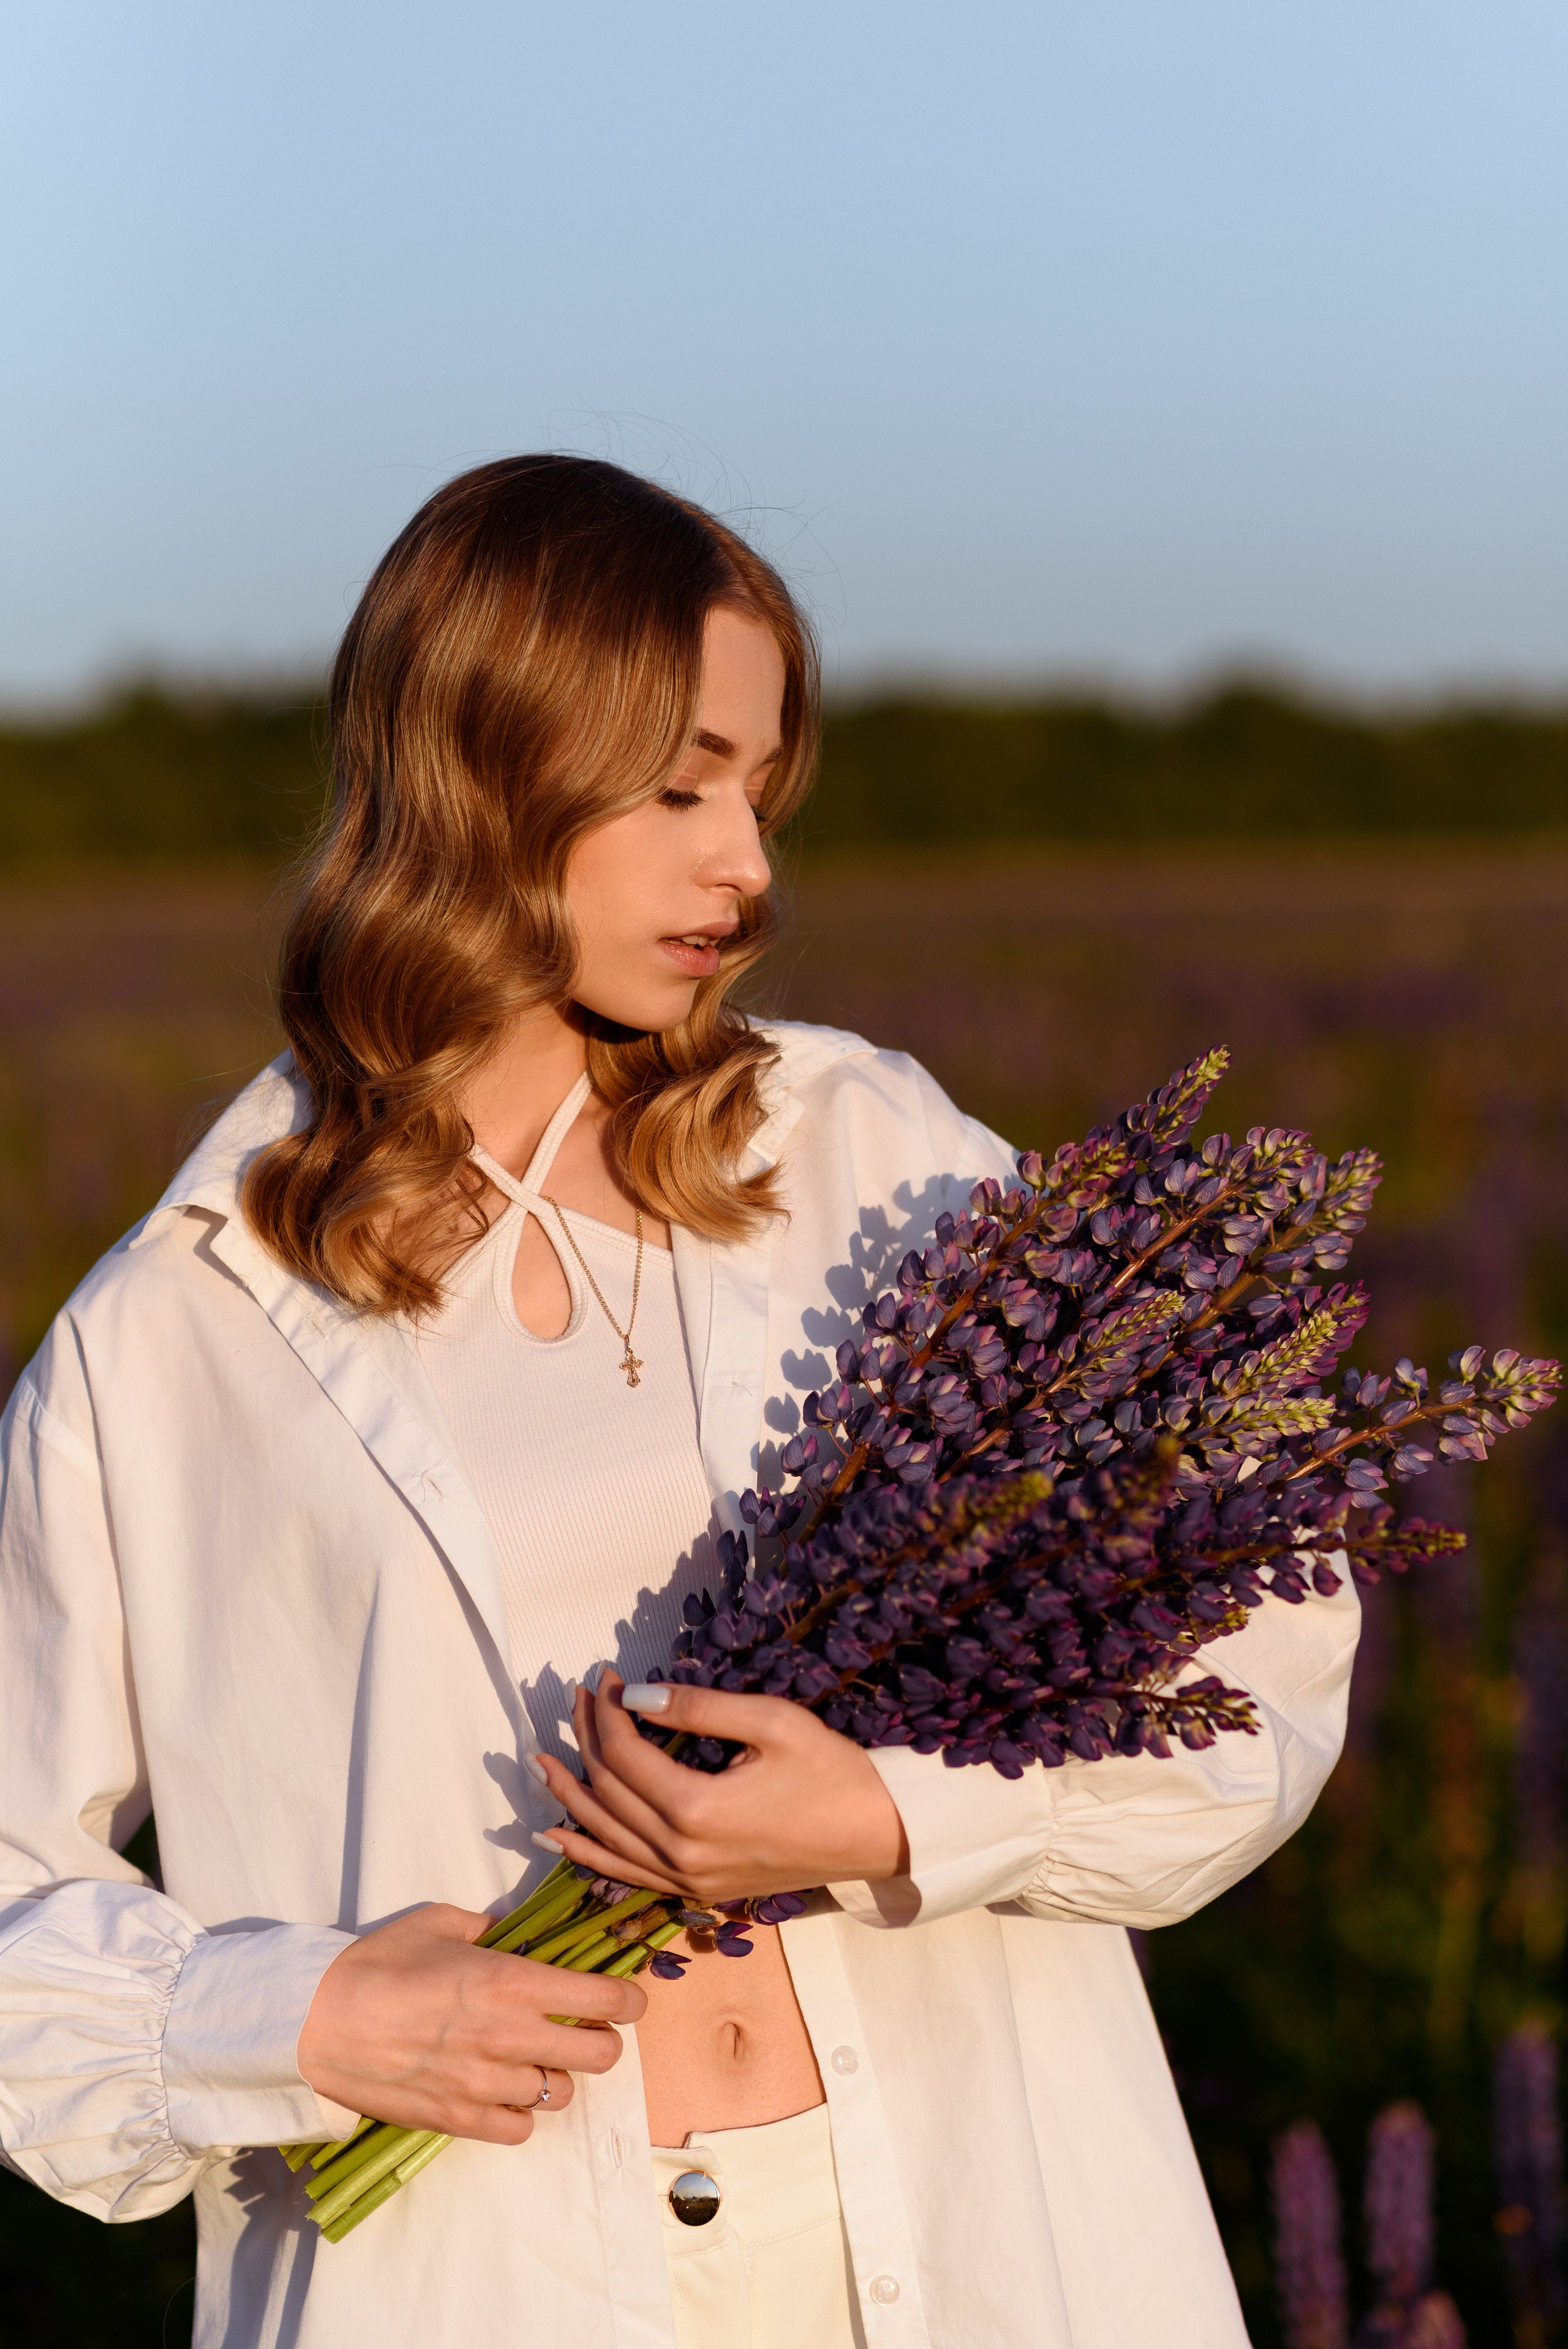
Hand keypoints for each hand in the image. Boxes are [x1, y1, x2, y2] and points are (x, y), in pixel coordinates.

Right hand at [297, 1901, 645, 2143]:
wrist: (317, 2022)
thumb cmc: (378, 1964)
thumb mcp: (440, 1921)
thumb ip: (488, 1926)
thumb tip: (511, 1932)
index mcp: (510, 1981)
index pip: (603, 1998)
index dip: (630, 1999)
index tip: (631, 1999)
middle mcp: (510, 2036)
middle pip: (601, 2054)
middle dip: (604, 2040)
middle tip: (584, 2028)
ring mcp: (486, 2083)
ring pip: (562, 2094)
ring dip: (556, 2075)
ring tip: (531, 2058)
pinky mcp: (460, 2119)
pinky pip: (521, 2130)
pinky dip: (521, 2113)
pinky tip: (502, 2090)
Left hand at [531, 1673, 910, 1903]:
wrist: (875, 1836)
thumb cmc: (832, 1772)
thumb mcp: (772, 1722)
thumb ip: (699, 1708)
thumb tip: (636, 1695)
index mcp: (697, 1810)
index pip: (625, 1755)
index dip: (606, 1711)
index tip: (603, 1676)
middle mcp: (682, 1854)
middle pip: (609, 1792)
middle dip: (585, 1740)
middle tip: (578, 1699)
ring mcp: (687, 1880)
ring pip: (606, 1837)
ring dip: (570, 1796)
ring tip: (541, 1762)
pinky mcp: (697, 1891)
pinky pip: (625, 1875)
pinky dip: (587, 1853)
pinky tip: (559, 1835)